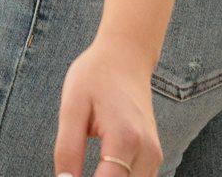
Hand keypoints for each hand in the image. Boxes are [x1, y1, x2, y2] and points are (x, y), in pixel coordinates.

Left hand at [52, 36, 160, 176]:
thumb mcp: (72, 107)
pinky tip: (101, 172)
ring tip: (83, 169)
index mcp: (125, 138)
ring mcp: (154, 155)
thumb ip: (67, 150)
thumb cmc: (95, 76)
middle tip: (71, 172)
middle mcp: (147, 151)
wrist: (126, 56)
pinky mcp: (154, 156)